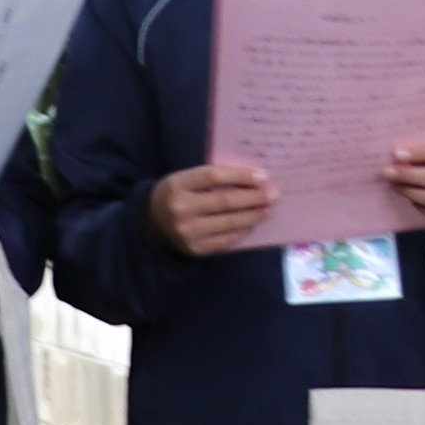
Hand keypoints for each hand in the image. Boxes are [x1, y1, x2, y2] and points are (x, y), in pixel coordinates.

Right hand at [152, 161, 276, 256]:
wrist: (151, 224)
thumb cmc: (176, 195)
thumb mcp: (185, 179)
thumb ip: (212, 178)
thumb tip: (252, 178)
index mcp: (178, 185)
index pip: (213, 176)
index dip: (240, 175)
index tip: (262, 175)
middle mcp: (181, 209)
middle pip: (225, 202)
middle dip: (254, 198)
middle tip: (273, 194)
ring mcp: (188, 232)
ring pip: (229, 223)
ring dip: (253, 215)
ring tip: (268, 208)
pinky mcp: (196, 249)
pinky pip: (226, 239)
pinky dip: (243, 230)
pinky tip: (253, 223)